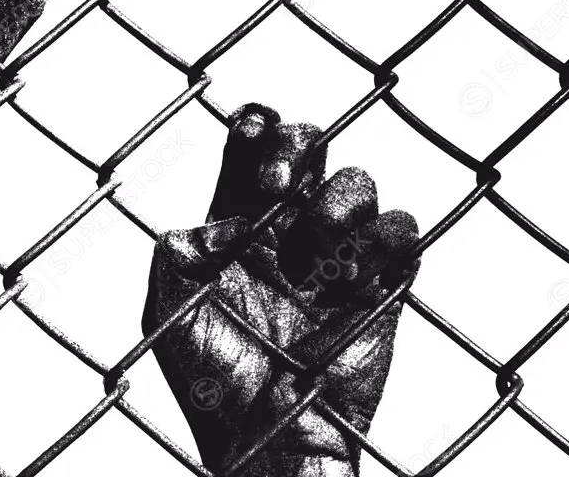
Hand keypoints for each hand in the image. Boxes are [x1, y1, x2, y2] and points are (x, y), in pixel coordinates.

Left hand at [143, 104, 418, 476]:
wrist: (267, 441)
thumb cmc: (210, 381)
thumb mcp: (166, 308)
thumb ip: (178, 249)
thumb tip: (232, 220)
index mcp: (238, 226)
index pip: (251, 149)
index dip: (256, 127)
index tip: (251, 133)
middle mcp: (288, 229)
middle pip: (308, 144)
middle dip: (295, 146)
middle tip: (276, 190)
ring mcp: (337, 254)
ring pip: (357, 181)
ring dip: (334, 207)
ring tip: (308, 263)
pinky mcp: (382, 284)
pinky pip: (402, 229)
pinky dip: (381, 240)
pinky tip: (348, 282)